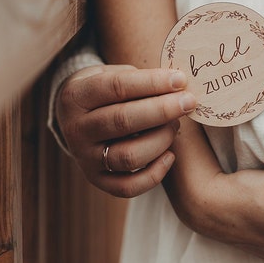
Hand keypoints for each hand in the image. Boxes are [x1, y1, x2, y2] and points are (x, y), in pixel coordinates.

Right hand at [56, 64, 195, 196]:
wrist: (75, 120)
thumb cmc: (106, 94)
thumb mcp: (112, 76)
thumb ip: (140, 80)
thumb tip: (178, 85)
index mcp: (76, 97)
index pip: (116, 87)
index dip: (152, 83)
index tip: (179, 80)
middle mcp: (77, 130)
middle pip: (123, 121)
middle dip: (162, 110)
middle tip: (188, 102)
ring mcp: (86, 158)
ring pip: (130, 156)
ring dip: (161, 140)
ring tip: (175, 125)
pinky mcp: (98, 180)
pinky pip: (129, 187)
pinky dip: (155, 174)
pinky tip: (170, 156)